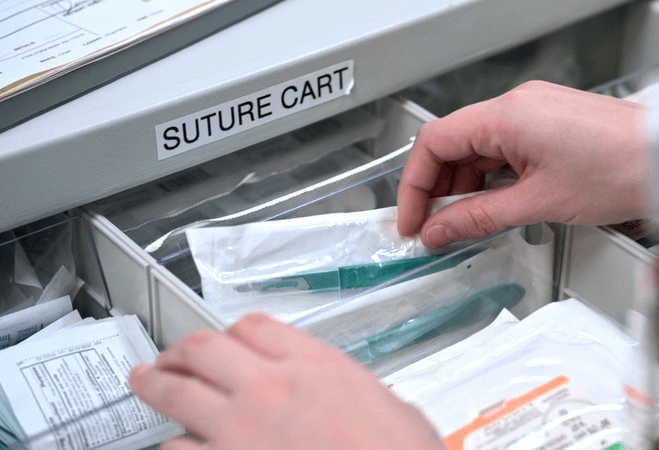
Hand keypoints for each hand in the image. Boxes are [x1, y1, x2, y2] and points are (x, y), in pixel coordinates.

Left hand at [129, 314, 444, 449]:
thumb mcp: (396, 409)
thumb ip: (362, 394)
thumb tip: (358, 400)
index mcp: (317, 365)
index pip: (256, 327)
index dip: (232, 331)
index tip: (226, 340)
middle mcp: (273, 387)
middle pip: (206, 347)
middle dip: (180, 348)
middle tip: (169, 355)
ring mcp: (242, 427)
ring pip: (178, 390)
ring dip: (155, 383)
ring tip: (143, 380)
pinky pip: (179, 447)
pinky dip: (172, 444)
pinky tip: (173, 444)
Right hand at [397, 80, 649, 247]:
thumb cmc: (621, 171)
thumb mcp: (537, 203)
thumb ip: (477, 218)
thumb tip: (439, 230)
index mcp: (507, 115)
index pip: (434, 143)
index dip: (414, 185)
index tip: (412, 219)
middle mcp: (517, 106)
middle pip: (453, 146)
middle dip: (439, 190)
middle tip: (436, 229)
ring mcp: (534, 113)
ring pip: (478, 150)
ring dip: (465, 187)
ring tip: (466, 223)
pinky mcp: (549, 125)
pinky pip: (503, 150)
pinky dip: (491, 179)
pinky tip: (493, 205)